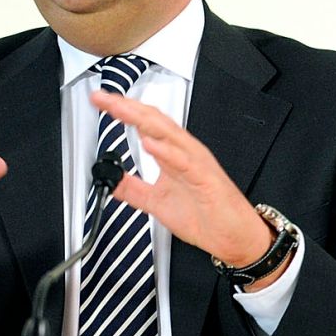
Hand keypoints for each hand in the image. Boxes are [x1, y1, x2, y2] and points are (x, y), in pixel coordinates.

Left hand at [91, 91, 286, 288]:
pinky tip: (149, 143)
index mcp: (175, 155)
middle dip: (127, 107)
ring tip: (120, 109)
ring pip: (169, 134)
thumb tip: (111, 182)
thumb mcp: (158, 203)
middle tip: (103, 98)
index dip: (123, 110)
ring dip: (143, 120)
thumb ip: (134, 190)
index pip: (146, 124)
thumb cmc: (207, 216)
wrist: (234, 237)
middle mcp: (186, 153)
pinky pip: (184, 162)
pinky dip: (166, 151)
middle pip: (154, 121)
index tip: (101, 101)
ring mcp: (197, 164)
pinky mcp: (206, 180)